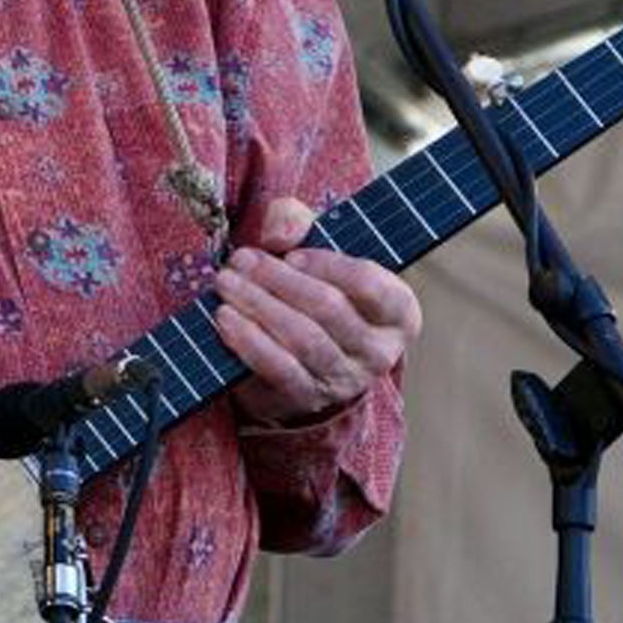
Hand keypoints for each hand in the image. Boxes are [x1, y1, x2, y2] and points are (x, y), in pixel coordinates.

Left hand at [215, 196, 420, 427]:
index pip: (370, 284)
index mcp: (397, 311)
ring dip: (259, 306)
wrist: (300, 360)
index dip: (328, 266)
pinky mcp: (309, 397)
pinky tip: (225, 319)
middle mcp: (379, 351)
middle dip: (279, 280)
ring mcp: (346, 379)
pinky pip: (280, 369)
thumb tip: (279, 225)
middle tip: (241, 260)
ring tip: (226, 284)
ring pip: (304, 339)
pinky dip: (250, 342)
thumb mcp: (313, 253)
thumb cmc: (312, 293)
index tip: (291, 255)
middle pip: (329, 308)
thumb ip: (298, 224)